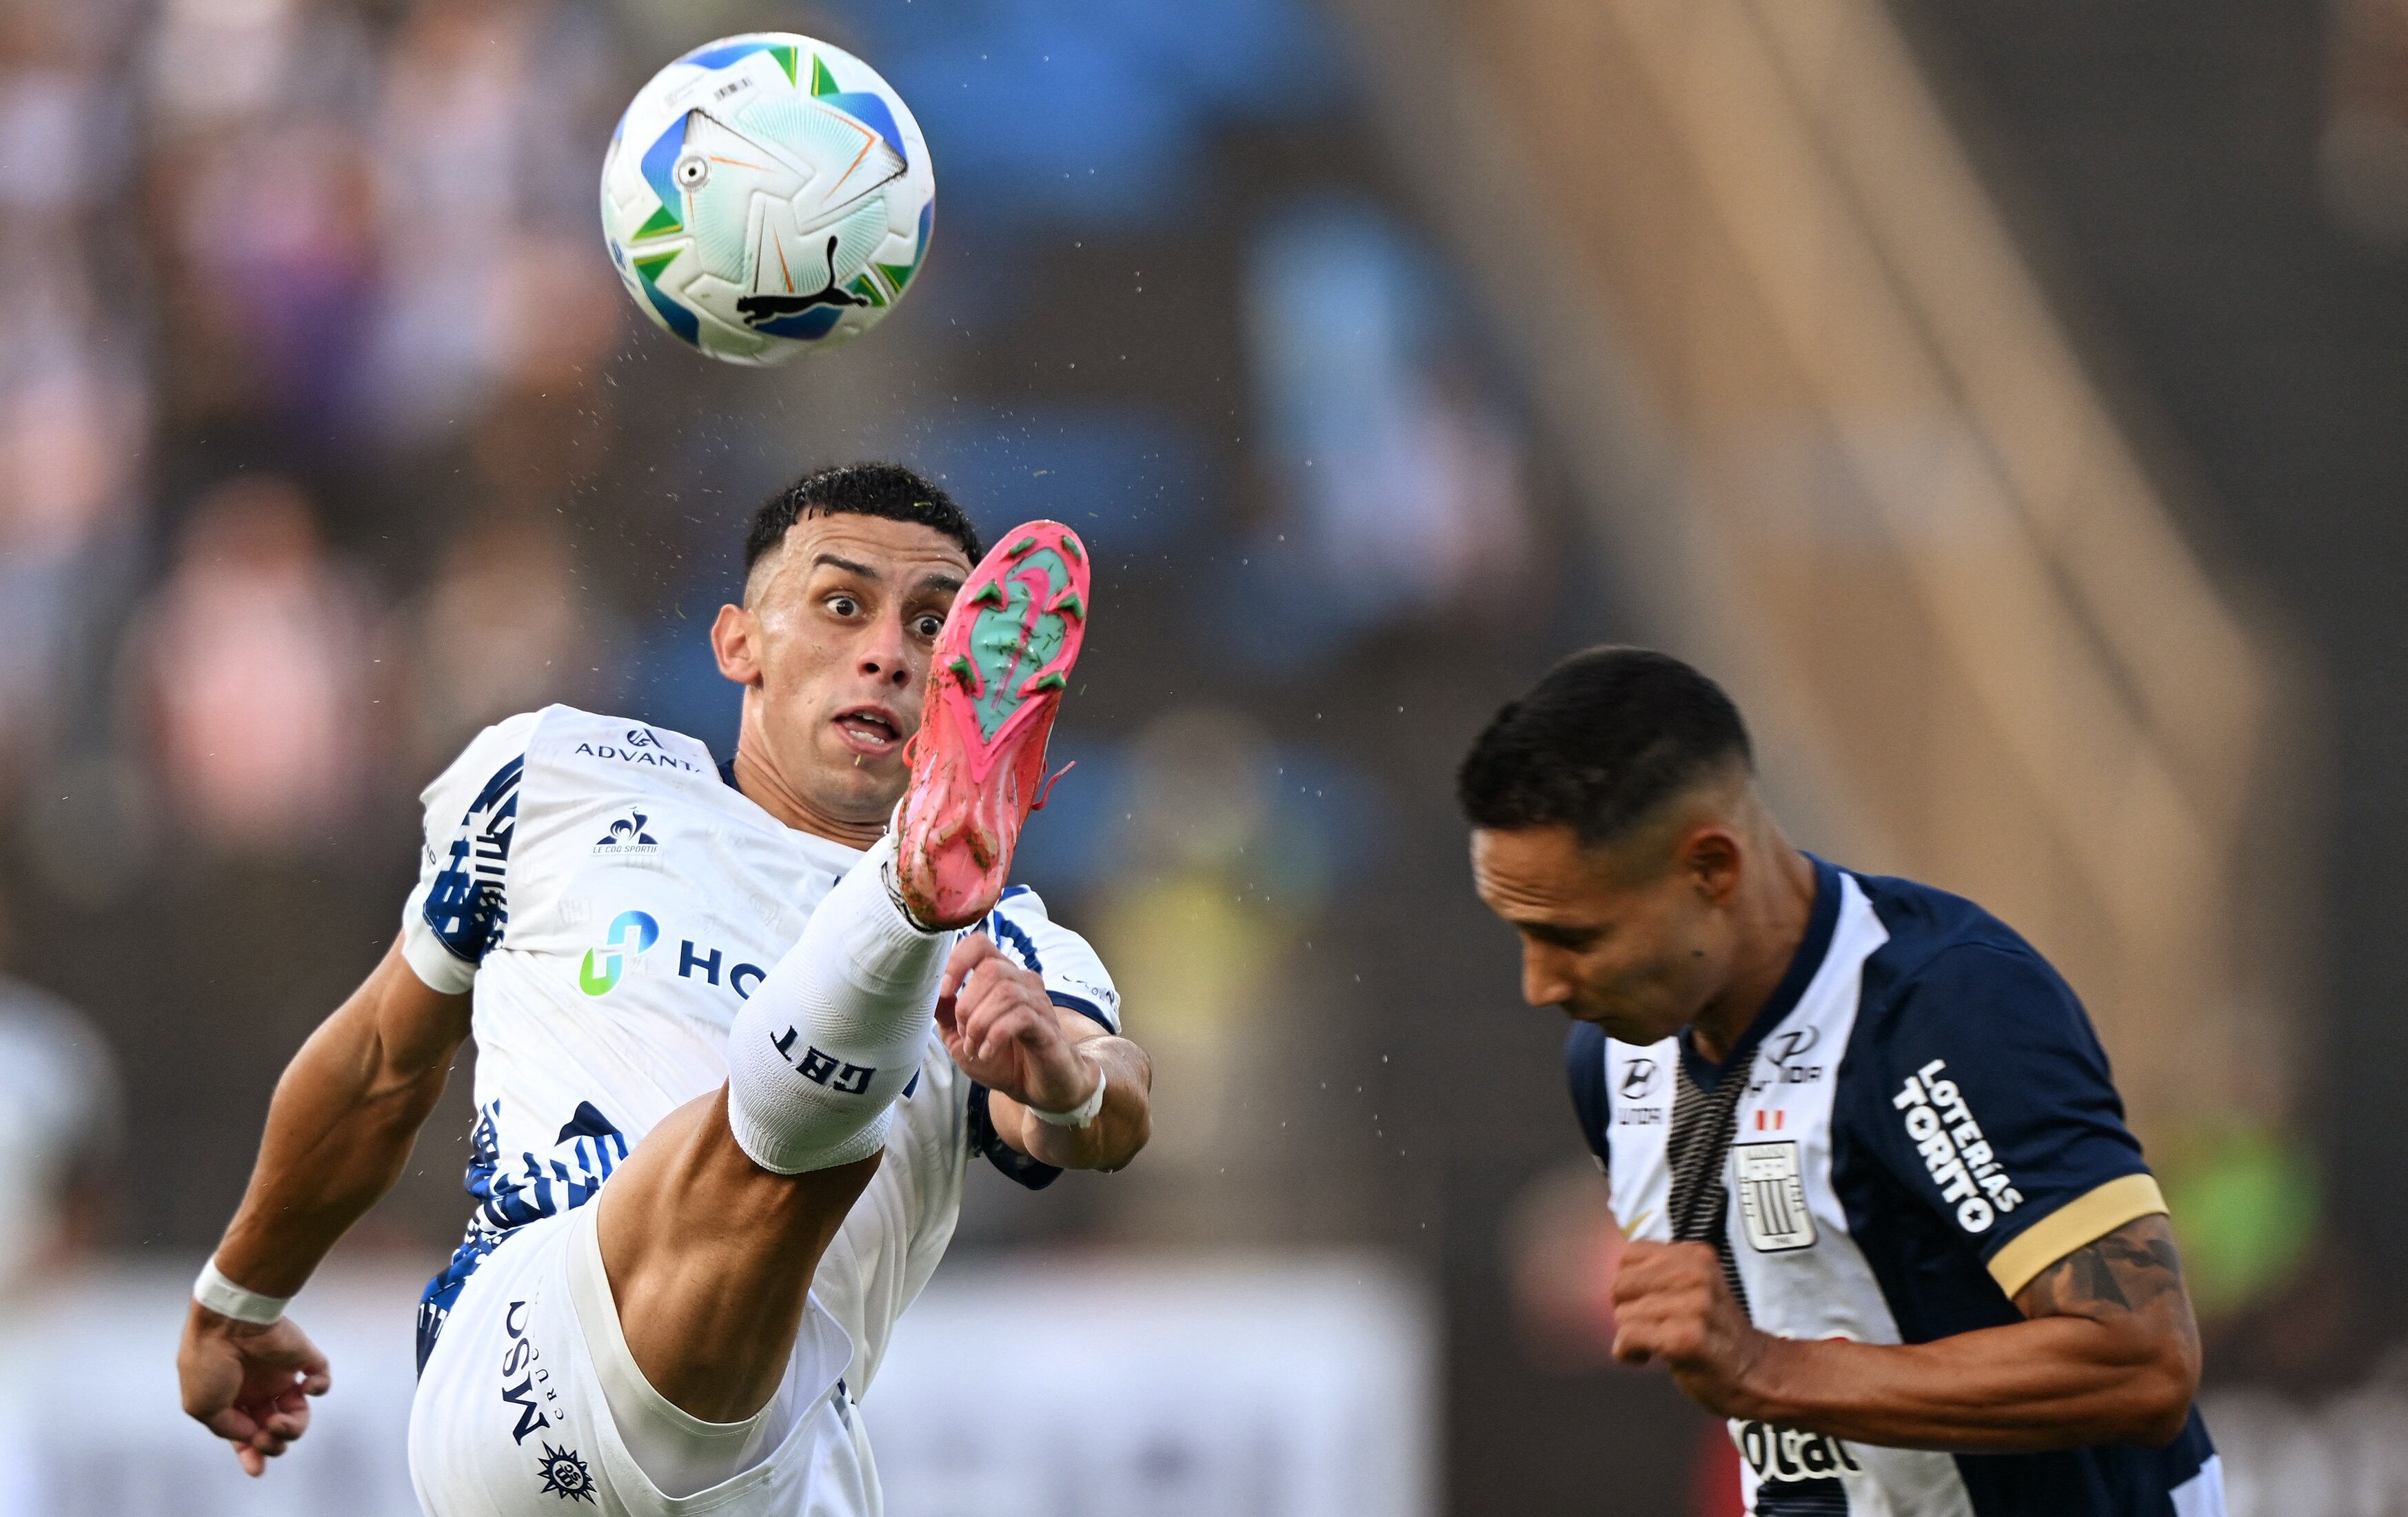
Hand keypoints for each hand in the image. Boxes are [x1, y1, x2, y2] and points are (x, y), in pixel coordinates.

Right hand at [177, 1304, 331, 1475]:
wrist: (230, 1322)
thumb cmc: (210, 1362)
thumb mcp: (203, 1407)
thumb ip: (229, 1428)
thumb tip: (253, 1436)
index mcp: (231, 1399)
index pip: (246, 1433)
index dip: (251, 1454)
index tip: (257, 1470)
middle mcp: (257, 1389)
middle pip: (274, 1429)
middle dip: (274, 1443)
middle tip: (267, 1434)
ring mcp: (281, 1374)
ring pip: (299, 1414)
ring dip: (294, 1427)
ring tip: (280, 1421)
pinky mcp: (302, 1358)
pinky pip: (321, 1380)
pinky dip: (320, 1388)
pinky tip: (306, 1389)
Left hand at [935, 934, 1095, 1113]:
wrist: (1036, 1090)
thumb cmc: (1002, 1060)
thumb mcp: (961, 1037)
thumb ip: (947, 1012)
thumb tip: (931, 990)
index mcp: (1000, 977)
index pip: (980, 944)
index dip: (957, 961)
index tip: (945, 991)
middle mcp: (1022, 982)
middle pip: (991, 968)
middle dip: (967, 1005)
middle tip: (965, 1034)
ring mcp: (1038, 1003)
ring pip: (1005, 992)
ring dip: (979, 1024)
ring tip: (975, 1047)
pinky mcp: (1047, 1027)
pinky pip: (1021, 1016)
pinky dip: (995, 1036)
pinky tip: (987, 1052)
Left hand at [1611, 1241, 1774, 1418]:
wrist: (1756, 1373)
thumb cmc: (1715, 1332)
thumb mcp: (1696, 1286)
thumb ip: (1661, 1273)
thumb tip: (1615, 1275)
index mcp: (1696, 1255)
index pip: (1629, 1256)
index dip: (1631, 1285)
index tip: (1649, 1304)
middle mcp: (1696, 1274)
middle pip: (1621, 1285)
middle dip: (1626, 1310)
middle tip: (1650, 1327)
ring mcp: (1694, 1306)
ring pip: (1623, 1314)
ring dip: (1630, 1336)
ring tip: (1657, 1344)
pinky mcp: (1685, 1338)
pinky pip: (1628, 1337)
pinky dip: (1628, 1353)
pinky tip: (1646, 1358)